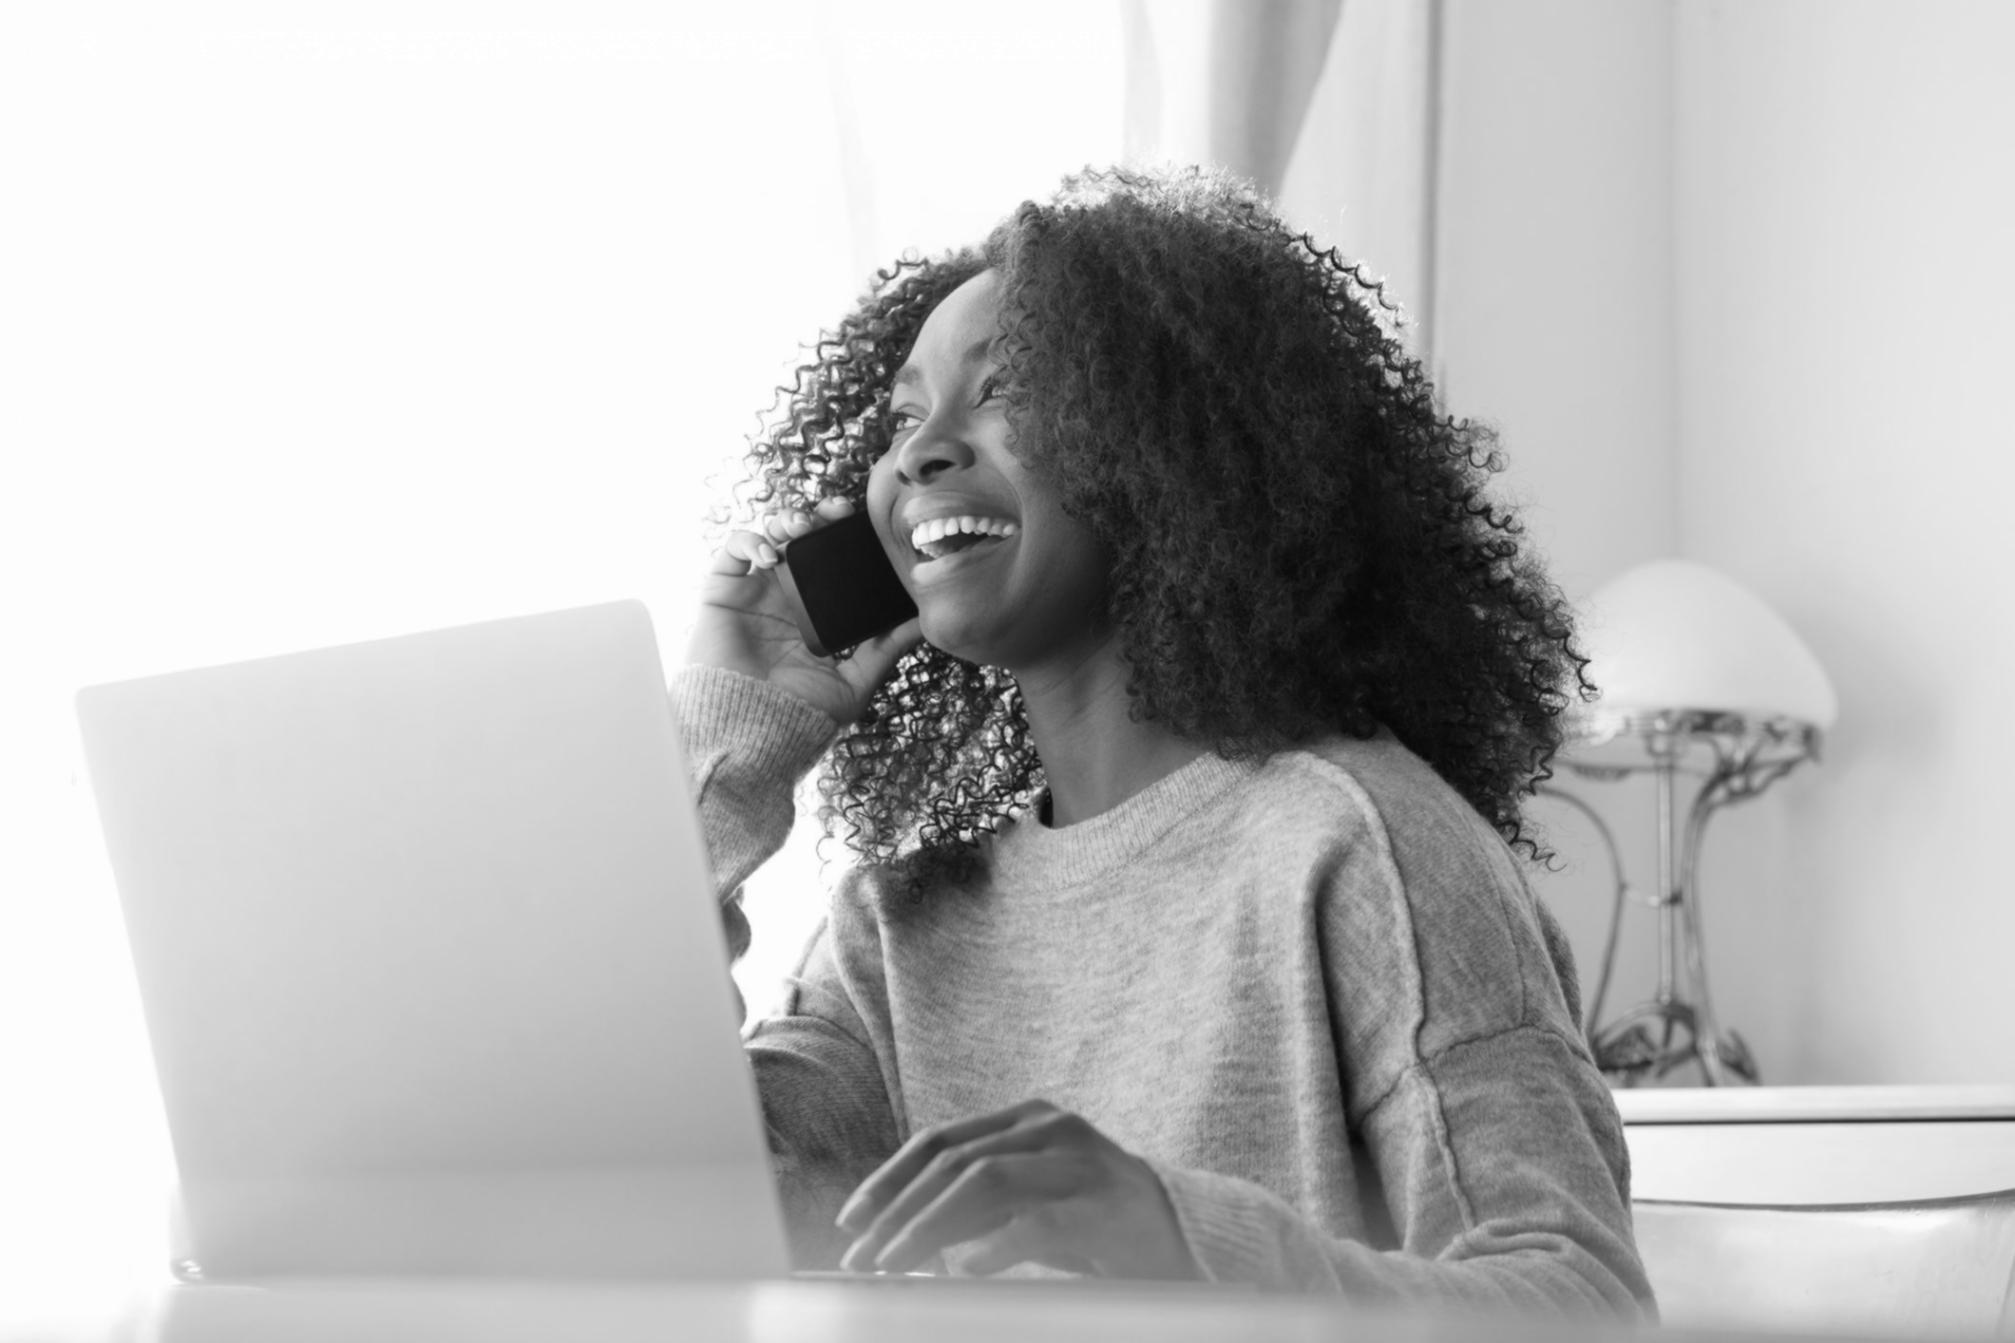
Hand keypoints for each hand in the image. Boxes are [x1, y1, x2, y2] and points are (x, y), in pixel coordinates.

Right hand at [686, 497, 922, 725]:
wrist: (749, 733)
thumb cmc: (796, 716)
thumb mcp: (853, 682)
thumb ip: (885, 650)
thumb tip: (925, 623)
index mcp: (815, 612)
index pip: (832, 562)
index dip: (845, 538)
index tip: (865, 525)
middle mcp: (785, 596)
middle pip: (803, 539)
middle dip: (819, 518)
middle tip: (837, 513)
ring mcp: (754, 591)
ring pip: (770, 534)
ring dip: (787, 519)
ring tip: (802, 527)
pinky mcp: (723, 591)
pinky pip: (734, 549)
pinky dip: (751, 540)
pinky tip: (771, 555)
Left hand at [833, 1100, 1198, 1279]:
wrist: (1190, 1235)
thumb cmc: (1097, 1223)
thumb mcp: (1033, 1200)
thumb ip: (979, 1204)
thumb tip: (902, 1233)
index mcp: (1028, 1119)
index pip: (940, 1140)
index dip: (889, 1179)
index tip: (852, 1220)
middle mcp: (1051, 1128)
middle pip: (953, 1161)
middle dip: (898, 1211)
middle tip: (863, 1257)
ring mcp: (1080, 1162)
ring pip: (985, 1181)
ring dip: (929, 1227)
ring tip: (896, 1265)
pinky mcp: (1104, 1207)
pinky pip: (1037, 1222)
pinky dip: (993, 1247)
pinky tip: (964, 1271)